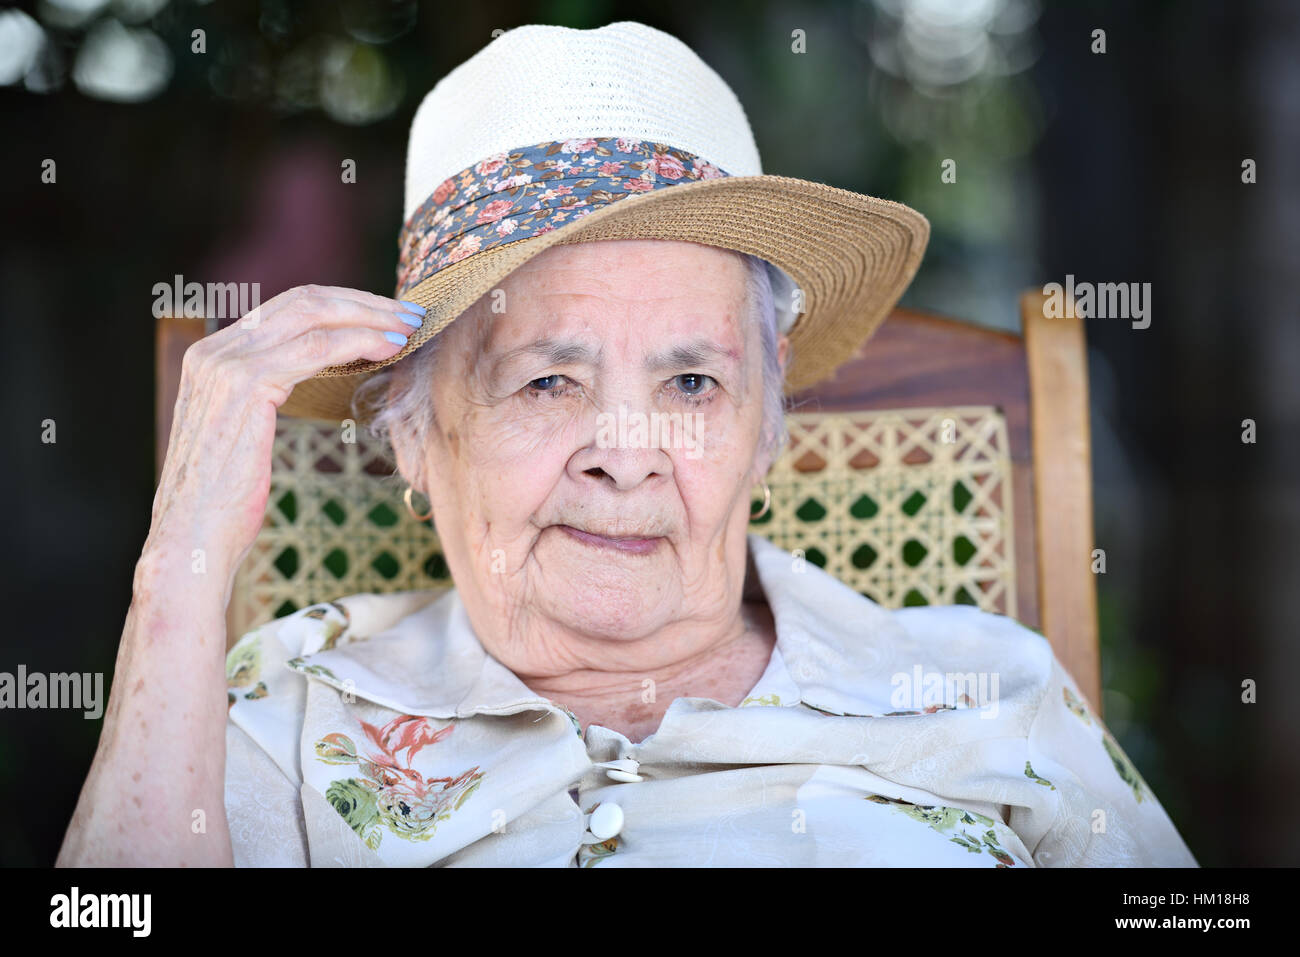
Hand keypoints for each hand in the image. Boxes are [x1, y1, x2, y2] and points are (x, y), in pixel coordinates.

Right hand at [145, 285, 423, 582]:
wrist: (192, 538)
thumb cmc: (224, 500)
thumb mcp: (244, 432)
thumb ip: (267, 393)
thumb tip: (312, 376)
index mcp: (212, 354)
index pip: (287, 307)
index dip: (343, 305)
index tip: (386, 316)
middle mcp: (214, 350)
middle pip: (302, 301)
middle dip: (364, 303)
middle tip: (410, 314)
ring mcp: (226, 364)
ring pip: (312, 317)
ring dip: (370, 318)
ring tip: (409, 329)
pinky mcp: (245, 386)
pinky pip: (315, 349)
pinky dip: (358, 342)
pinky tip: (388, 350)